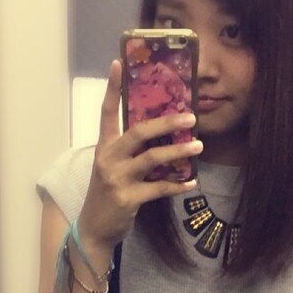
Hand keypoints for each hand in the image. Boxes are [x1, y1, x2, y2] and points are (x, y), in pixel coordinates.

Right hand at [76, 60, 200, 254]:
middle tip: (190, 118)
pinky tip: (192, 182)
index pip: (107, 112)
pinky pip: (158, 188)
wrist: (94, 229)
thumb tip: (162, 133)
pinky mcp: (128, 199)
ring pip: (152, 158)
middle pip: (139, 132)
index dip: (112, 87)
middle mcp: (108, 158)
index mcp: (104, 146)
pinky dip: (177, 185)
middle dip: (166, 123)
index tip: (118, 63)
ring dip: (179, 152)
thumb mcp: (111, 167)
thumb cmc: (107, 194)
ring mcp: (117, 179)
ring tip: (198, 146)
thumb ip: (129, 150)